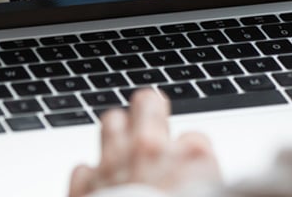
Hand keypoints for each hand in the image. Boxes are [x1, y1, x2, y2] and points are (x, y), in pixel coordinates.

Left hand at [69, 89, 221, 196]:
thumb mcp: (208, 195)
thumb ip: (205, 185)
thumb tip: (202, 189)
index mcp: (192, 158)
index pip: (196, 139)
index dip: (192, 156)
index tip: (191, 170)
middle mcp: (151, 152)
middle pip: (148, 104)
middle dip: (150, 109)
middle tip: (152, 117)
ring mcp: (115, 164)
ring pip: (111, 122)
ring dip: (116, 132)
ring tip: (122, 144)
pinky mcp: (85, 186)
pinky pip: (83, 168)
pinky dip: (89, 176)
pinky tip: (98, 186)